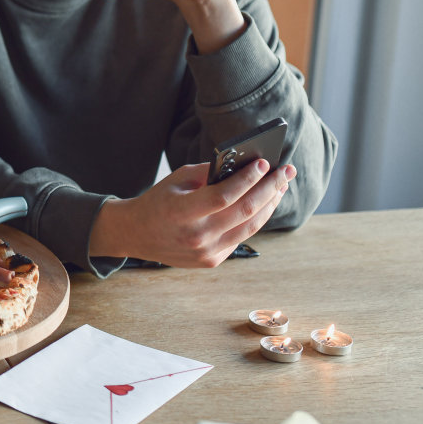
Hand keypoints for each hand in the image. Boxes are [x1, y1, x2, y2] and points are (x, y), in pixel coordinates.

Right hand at [90, 159, 295, 267]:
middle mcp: (196, 236)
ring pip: (250, 226)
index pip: (224, 195)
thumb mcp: (177, 180)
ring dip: (270, 204)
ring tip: (280, 186)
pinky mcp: (213, 260)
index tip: (264, 163)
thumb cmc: (158, 201)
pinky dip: (255, 218)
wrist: (137, 234)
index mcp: (182, 212)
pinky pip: (241, 237)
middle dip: (270, 188)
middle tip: (286, 171)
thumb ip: (208, 173)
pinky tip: (264, 204)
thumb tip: (244, 166)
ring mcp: (206, 252)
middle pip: (245, 211)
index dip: (248, 179)